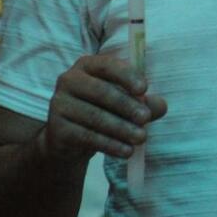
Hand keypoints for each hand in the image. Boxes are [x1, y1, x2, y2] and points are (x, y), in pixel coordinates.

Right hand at [39, 54, 167, 163]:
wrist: (70, 139)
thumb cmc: (102, 111)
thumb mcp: (124, 103)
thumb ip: (144, 102)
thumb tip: (160, 106)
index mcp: (87, 66)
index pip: (107, 65)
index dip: (126, 75)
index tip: (144, 88)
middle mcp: (69, 80)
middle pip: (101, 92)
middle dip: (127, 106)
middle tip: (146, 119)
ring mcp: (59, 104)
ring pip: (95, 116)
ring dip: (121, 128)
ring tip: (141, 138)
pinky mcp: (57, 128)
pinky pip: (87, 136)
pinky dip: (110, 144)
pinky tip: (126, 151)